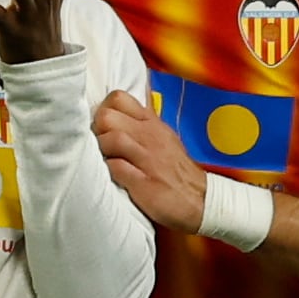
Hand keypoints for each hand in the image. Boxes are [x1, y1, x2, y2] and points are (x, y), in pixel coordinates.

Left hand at [95, 88, 207, 232]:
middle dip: (96, 129)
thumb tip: (114, 114)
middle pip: (108, 116)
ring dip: (100, 150)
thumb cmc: (176, 171)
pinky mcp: (144, 184)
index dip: (103, 109)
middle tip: (98, 145)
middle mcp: (150, 137)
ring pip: (111, 139)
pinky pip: (116, 168)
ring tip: (103, 161)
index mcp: (152, 124)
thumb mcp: (163, 138)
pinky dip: (107, 171)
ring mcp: (148, 160)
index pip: (118, 98)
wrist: (202, 200)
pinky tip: (109, 177)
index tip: (102, 126)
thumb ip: (140, 125)